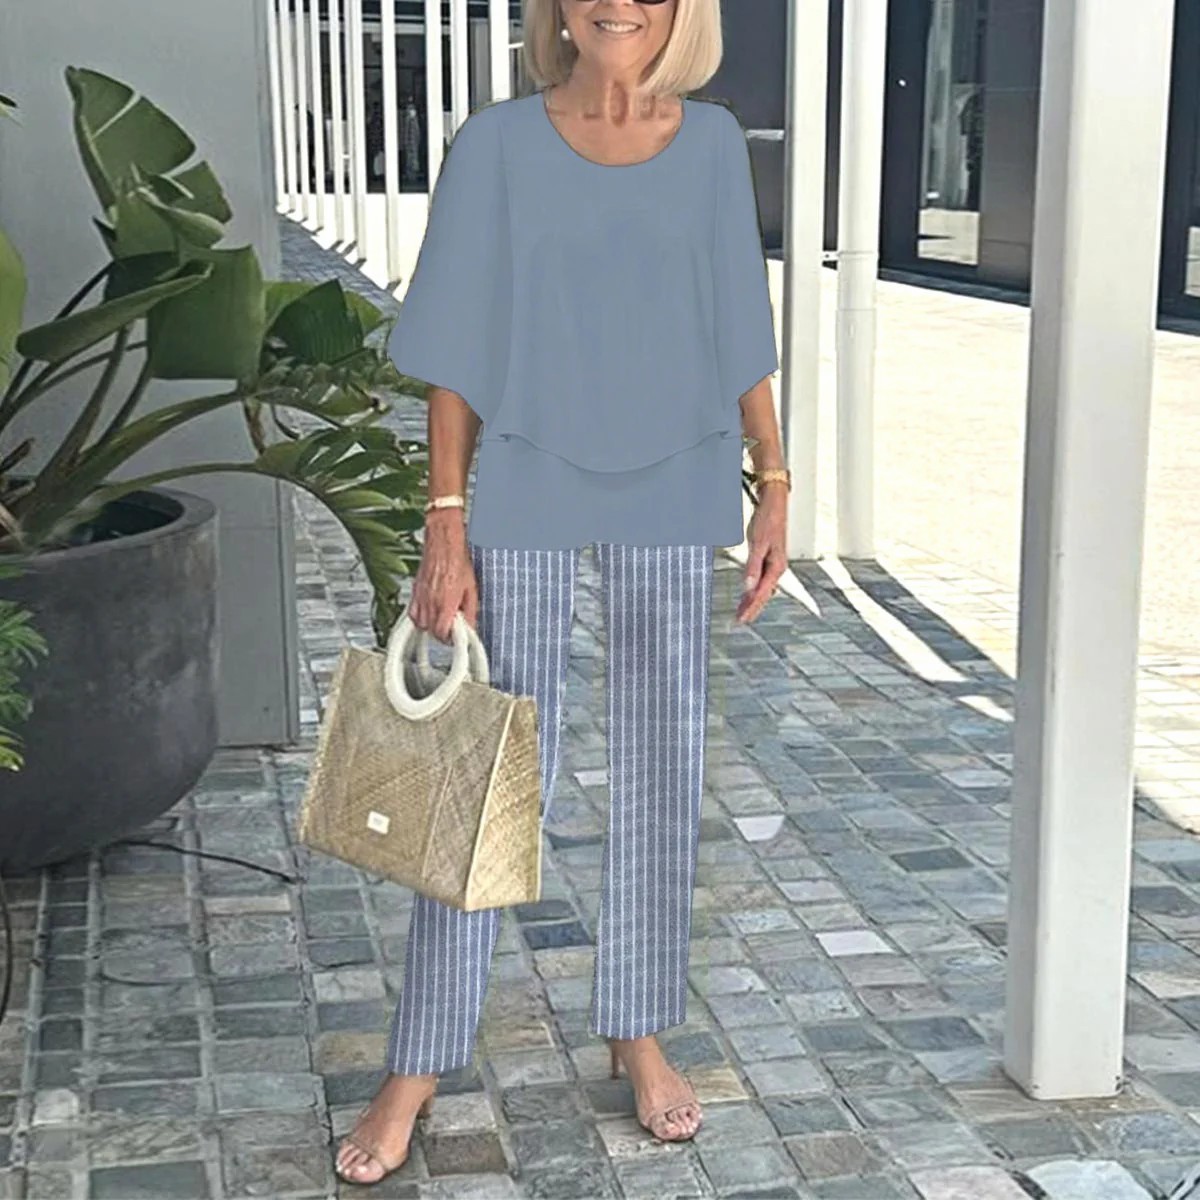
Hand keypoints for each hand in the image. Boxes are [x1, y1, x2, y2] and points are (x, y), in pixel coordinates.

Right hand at [406, 511, 477, 642]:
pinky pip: (413, 613)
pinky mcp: (415, 592)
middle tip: (453, 627)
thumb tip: (471, 626)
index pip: (442, 633)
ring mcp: (420, 597)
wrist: (443, 545)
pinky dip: (421, 618)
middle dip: (443, 633)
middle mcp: (431, 602)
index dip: (451, 639)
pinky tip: (431, 612)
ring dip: (433, 626)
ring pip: (422, 625)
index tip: (457, 637)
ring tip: (443, 619)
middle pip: (432, 632)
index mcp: (446, 603)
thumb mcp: (472, 589)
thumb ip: (470, 611)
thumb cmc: (457, 562)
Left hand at [735, 487, 786, 623]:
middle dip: (752, 608)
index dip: (752, 607)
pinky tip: (748, 594)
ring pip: (762, 588)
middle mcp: (777, 567)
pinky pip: (761, 579)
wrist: (774, 504)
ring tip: (742, 612)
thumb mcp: (758, 543)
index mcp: (776, 566)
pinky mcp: (768, 559)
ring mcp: (773, 564)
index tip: (742, 618)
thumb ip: (752, 566)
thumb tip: (748, 587)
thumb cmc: (768, 520)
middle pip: (764, 594)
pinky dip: (753, 589)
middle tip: (740, 621)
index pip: (762, 593)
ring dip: (752, 600)